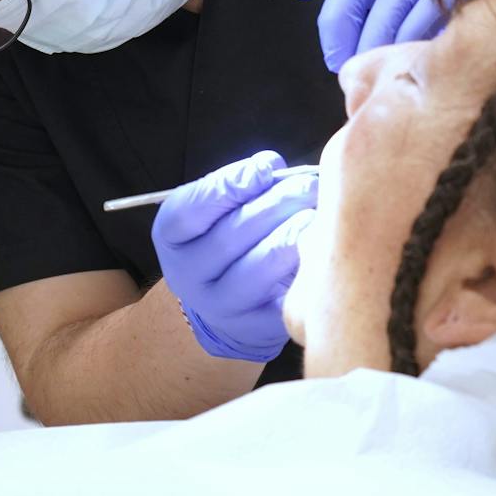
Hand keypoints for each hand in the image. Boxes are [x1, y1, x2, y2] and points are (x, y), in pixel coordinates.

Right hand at [152, 151, 316, 362]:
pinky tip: (323, 250)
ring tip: (318, 214)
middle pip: (232, 235)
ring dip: (296, 233)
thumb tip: (273, 167)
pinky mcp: (256, 328)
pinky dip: (309, 268)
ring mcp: (219, 306)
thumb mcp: (217, 210)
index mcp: (171, 237)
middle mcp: (187, 275)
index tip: (267, 168)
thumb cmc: (227, 240)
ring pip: (262, 265)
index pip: (191, 210)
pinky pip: (287, 296)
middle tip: (309, 185)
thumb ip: (239, 185)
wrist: (225, 306)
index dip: (231, 184)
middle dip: (277, 203)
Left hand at [292, 0, 449, 72]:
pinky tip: (406, 62)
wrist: (487, 47)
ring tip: (372, 70)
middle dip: (339, 21)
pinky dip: (409, 40)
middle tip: (338, 60)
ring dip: (375, 38)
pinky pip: (427, 11)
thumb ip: (362, 35)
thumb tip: (339, 59)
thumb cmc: (428, 50)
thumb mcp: (389, 40)